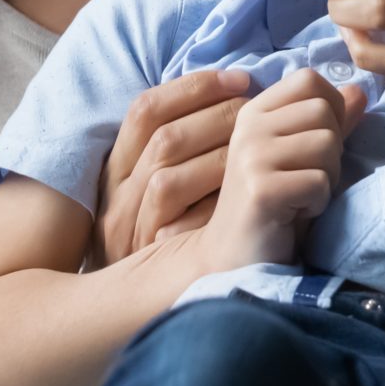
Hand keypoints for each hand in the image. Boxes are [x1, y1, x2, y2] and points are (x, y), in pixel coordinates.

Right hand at [92, 68, 250, 265]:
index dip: (193, 89)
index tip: (240, 79)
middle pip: (164, 140)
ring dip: (224, 158)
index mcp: (116, 171)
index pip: (145, 111)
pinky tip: (260, 194)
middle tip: (265, 114)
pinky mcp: (158, 259)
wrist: (161, 306)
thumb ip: (192, 145)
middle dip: (219, 118)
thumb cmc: (178, 243)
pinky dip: (224, 200)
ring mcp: (134, 231)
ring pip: (170, 178)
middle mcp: (116, 198)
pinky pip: (189, 221)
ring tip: (268, 152)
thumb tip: (241, 88)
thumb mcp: (171, 189)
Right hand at [198, 68, 366, 271]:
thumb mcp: (300, 156)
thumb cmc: (272, 207)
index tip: (314, 145)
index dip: (329, 108)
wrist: (233, 260)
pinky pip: (319, 182)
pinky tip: (293, 214)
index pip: (309, 79)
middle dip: (331, 150)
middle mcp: (249, 127)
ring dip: (325, 178)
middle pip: (324, 111)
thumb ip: (328, 122)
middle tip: (305, 179)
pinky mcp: (261, 189)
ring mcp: (251, 157)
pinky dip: (317, 204)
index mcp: (254, 112)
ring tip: (299, 197)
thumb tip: (359, 90)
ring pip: (326, 144)